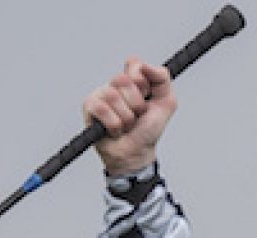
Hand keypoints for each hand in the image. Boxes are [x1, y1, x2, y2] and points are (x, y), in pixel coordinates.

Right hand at [83, 57, 174, 175]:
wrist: (137, 153)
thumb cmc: (148, 130)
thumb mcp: (167, 102)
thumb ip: (162, 78)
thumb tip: (144, 65)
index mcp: (133, 78)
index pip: (134, 64)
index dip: (144, 84)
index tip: (147, 97)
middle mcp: (115, 83)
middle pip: (124, 80)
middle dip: (136, 104)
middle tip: (136, 115)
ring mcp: (101, 93)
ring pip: (113, 96)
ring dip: (126, 118)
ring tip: (126, 125)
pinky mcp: (89, 106)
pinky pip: (102, 109)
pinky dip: (114, 125)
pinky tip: (114, 130)